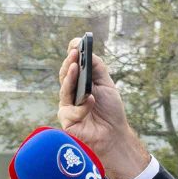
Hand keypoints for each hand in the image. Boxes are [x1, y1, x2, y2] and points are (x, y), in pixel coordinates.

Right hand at [58, 39, 150, 178]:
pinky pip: (70, 110)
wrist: (113, 134)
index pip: (72, 66)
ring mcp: (67, 106)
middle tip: (74, 53)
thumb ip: (98, 69)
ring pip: (64, 89)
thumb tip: (88, 52)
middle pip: (65, 75)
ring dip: (70, 78)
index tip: (76, 43)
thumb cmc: (110, 111)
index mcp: (80, 83)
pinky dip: (82, 106)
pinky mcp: (66, 120)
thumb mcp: (107, 85)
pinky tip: (90, 102)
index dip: (72, 54)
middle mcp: (71, 93)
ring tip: (75, 67)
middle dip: (69, 63)